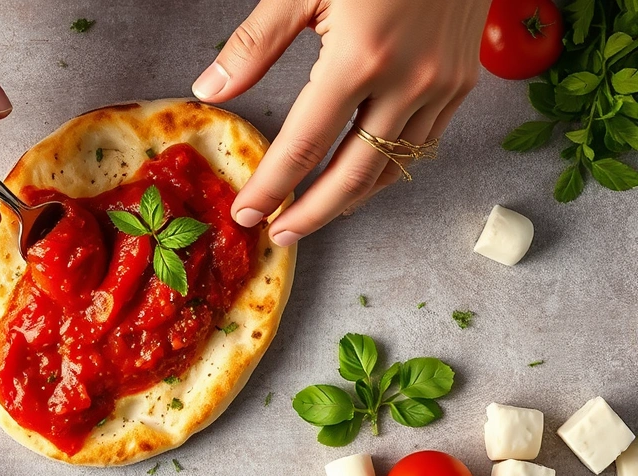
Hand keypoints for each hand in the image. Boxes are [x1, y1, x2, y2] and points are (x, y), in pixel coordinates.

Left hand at [192, 0, 489, 244]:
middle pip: (351, 176)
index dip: (271, 187)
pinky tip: (361, 176)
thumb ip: (255, 44)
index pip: (303, 147)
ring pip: (391, 168)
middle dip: (311, 215)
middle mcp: (407, 82)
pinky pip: (423, 145)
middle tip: (279, 235)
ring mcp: (442, 85)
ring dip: (350, 200)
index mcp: (359, 58)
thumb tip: (209, 89)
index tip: (247, 213)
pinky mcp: (462, 82)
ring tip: (314, 214)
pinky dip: (388, 169)